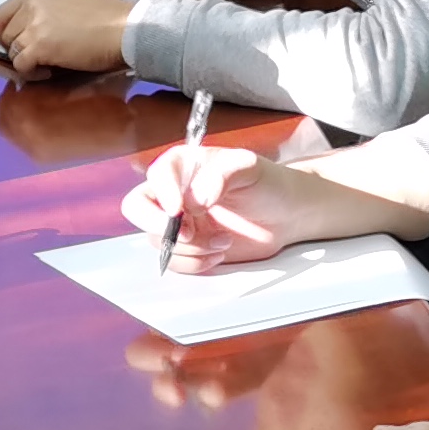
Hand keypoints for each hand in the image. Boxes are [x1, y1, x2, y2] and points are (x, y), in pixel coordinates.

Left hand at [0, 0, 134, 76]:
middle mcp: (31, 3)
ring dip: (25, 61)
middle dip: (16, 48)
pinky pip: (21, 65)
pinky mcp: (39, 45)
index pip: (3, 14)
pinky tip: (48, 71)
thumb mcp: (69, 1)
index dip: (8, 32)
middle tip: (34, 58)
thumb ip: (45, 11)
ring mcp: (34, 24)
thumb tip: (28, 33)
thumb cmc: (106, 18)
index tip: (18, 44)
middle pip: (6, 33)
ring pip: (12, 50)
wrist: (125, 28)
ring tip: (45, 66)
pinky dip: (31, 72)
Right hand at [117, 144, 415, 271]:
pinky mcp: (190, 248)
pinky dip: (196, 263)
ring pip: (159, 241)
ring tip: (223, 241)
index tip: (180, 209)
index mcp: (182, 166)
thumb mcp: (249, 168)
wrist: (290, 215)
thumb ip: (222, 175)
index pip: (155, 177)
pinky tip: (220, 252)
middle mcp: (173, 193)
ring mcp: (179, 223)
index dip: (162, 195)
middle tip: (189, 234)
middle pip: (138, 209)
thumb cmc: (270, 183)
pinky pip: (175, 262)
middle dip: (160, 227)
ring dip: (190, 248)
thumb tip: (196, 197)